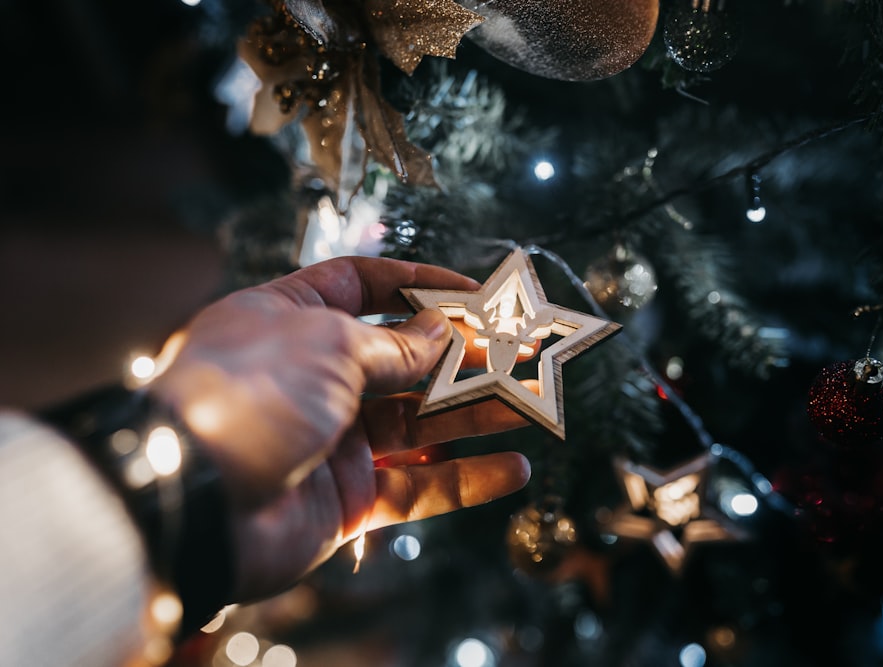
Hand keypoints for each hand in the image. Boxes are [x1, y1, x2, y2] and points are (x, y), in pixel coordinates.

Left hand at [148, 257, 530, 600]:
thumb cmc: (246, 396)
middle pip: (403, 358)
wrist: (191, 504)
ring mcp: (330, 440)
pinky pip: (418, 486)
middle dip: (463, 354)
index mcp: (289, 318)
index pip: (361, 284)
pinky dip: (467, 478)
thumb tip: (443, 332)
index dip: (418, 283)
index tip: (475, 292)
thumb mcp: (329, 345)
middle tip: (521, 352)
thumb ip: (396, 345)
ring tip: (533, 405)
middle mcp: (311, 376)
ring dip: (478, 414)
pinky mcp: (345, 499)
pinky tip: (515, 468)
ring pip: (419, 423)